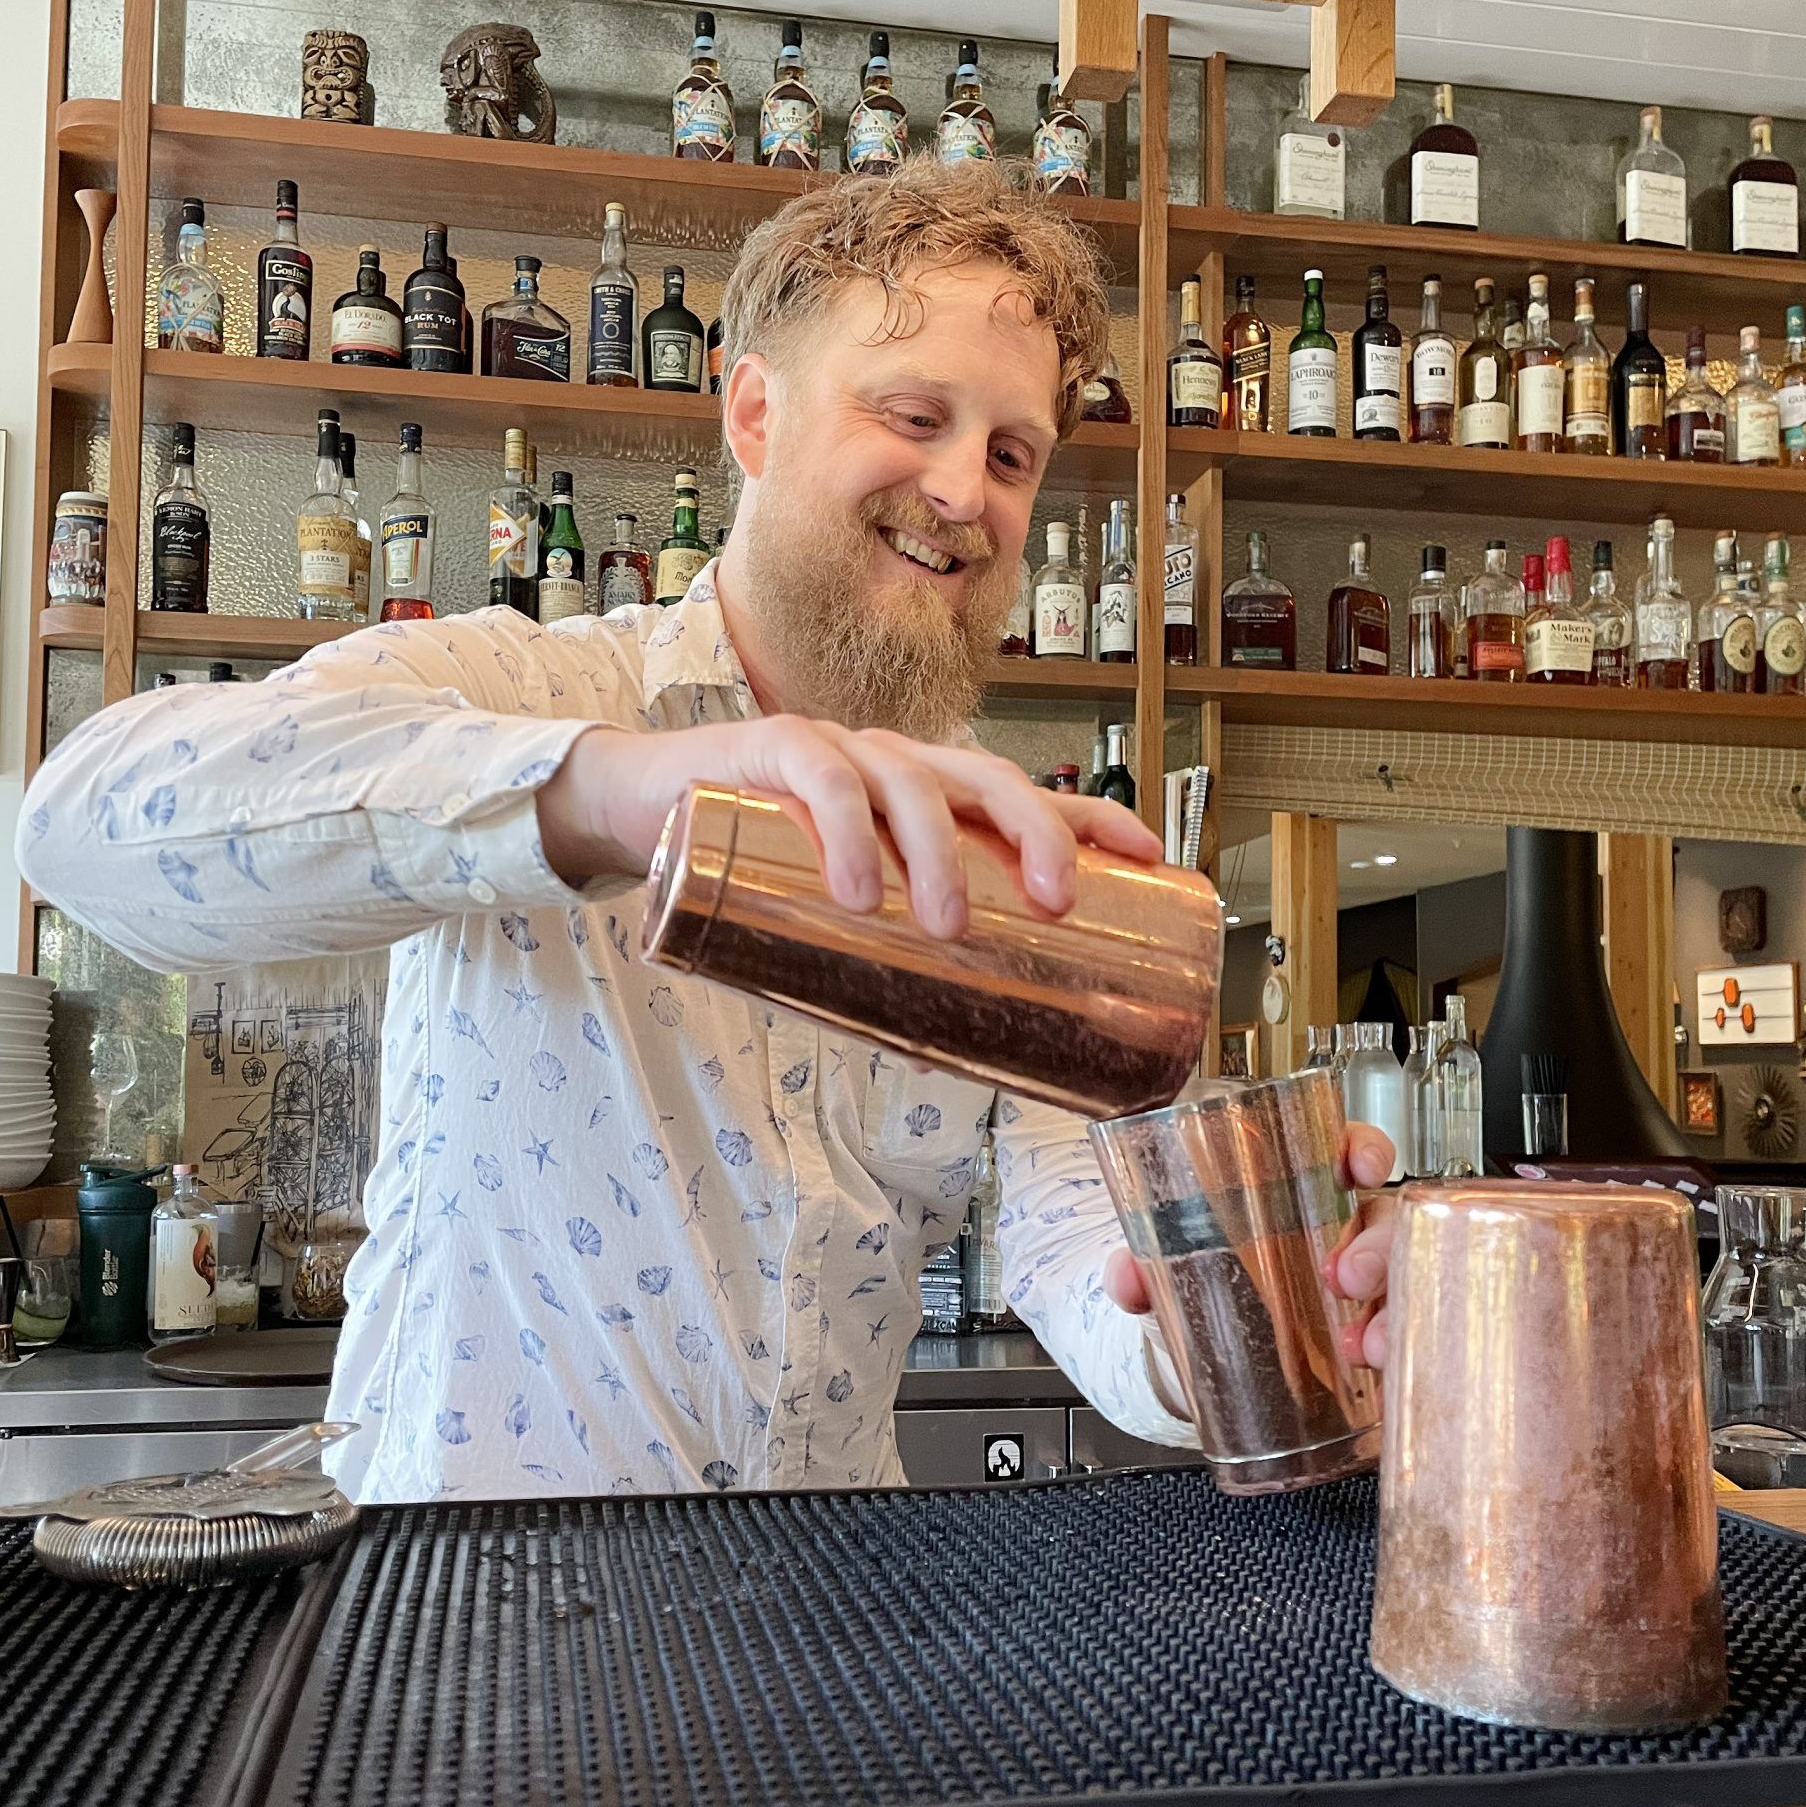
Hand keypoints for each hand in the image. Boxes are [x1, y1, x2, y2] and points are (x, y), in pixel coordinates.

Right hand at [536, 717, 1160, 936]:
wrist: (647, 810)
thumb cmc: (759, 869)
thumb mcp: (839, 912)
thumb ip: (891, 961)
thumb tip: (953, 1056)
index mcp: (928, 795)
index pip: (1026, 795)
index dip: (1095, 820)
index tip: (1158, 860)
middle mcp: (896, 762)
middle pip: (987, 779)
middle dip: (1036, 834)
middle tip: (1057, 906)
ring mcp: (838, 749)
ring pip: (909, 782)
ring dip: (937, 853)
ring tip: (948, 926)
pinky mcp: (772, 753)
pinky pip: (822, 781)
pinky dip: (847, 832)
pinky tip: (859, 890)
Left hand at [1105, 1121, 1397, 1401]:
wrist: (1208, 1359)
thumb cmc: (1206, 1285)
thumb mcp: (1170, 1269)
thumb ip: (1141, 1267)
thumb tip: (1126, 1276)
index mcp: (1300, 1193)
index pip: (1345, 1152)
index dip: (1364, 1150)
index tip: (1360, 1167)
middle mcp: (1342, 1232)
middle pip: (1384, 1220)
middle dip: (1375, 1245)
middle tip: (1345, 1276)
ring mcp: (1364, 1286)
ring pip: (1402, 1282)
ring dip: (1390, 1309)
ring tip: (1362, 1344)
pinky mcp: (1370, 1334)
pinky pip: (1400, 1338)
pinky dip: (1395, 1355)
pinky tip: (1374, 1372)